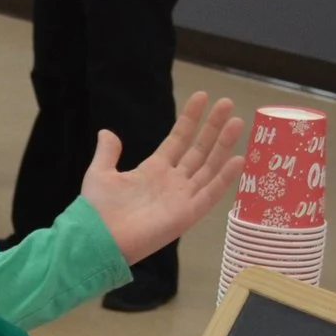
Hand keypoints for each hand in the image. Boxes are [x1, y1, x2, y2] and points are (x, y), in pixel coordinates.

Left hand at [81, 91, 244, 263]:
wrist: (98, 239)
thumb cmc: (98, 210)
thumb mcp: (100, 174)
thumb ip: (107, 153)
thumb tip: (107, 132)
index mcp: (153, 170)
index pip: (178, 139)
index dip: (190, 119)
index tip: (202, 97)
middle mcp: (172, 181)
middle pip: (198, 149)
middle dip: (213, 127)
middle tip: (227, 103)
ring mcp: (182, 197)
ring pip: (209, 166)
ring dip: (223, 145)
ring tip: (236, 122)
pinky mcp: (187, 214)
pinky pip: (211, 194)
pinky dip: (225, 178)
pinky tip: (238, 159)